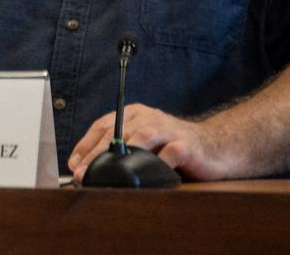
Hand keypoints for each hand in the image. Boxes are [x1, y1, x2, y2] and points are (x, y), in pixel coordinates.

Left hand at [67, 103, 238, 182]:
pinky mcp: (186, 144)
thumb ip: (121, 150)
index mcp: (135, 114)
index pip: (102, 125)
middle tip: (82, 173)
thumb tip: (88, 169)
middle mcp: (149, 117)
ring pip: (140, 137)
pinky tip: (146, 176)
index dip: (85, 145)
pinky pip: (169, 153)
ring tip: (105, 173)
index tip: (73, 164)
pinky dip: (157, 163)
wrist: (216, 146)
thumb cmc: (174, 147)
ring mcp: (168, 129)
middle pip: (116, 132)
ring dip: (120, 156)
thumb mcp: (144, 144)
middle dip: (95, 154)